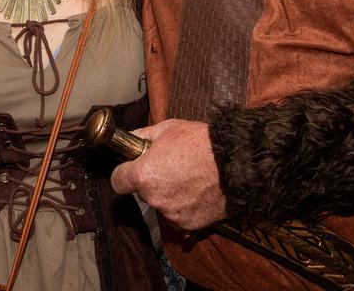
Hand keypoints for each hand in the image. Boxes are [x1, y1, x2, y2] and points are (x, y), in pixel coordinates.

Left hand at [110, 119, 224, 230]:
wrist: (236, 162)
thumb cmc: (201, 142)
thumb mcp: (167, 129)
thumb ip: (142, 137)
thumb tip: (130, 140)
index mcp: (143, 175)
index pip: (118, 181)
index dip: (124, 173)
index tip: (132, 169)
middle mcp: (154, 198)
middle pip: (143, 192)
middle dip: (152, 182)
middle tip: (171, 168)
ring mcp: (172, 214)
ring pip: (162, 204)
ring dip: (170, 195)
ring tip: (190, 179)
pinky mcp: (189, 224)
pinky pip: (180, 216)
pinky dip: (186, 207)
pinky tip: (199, 191)